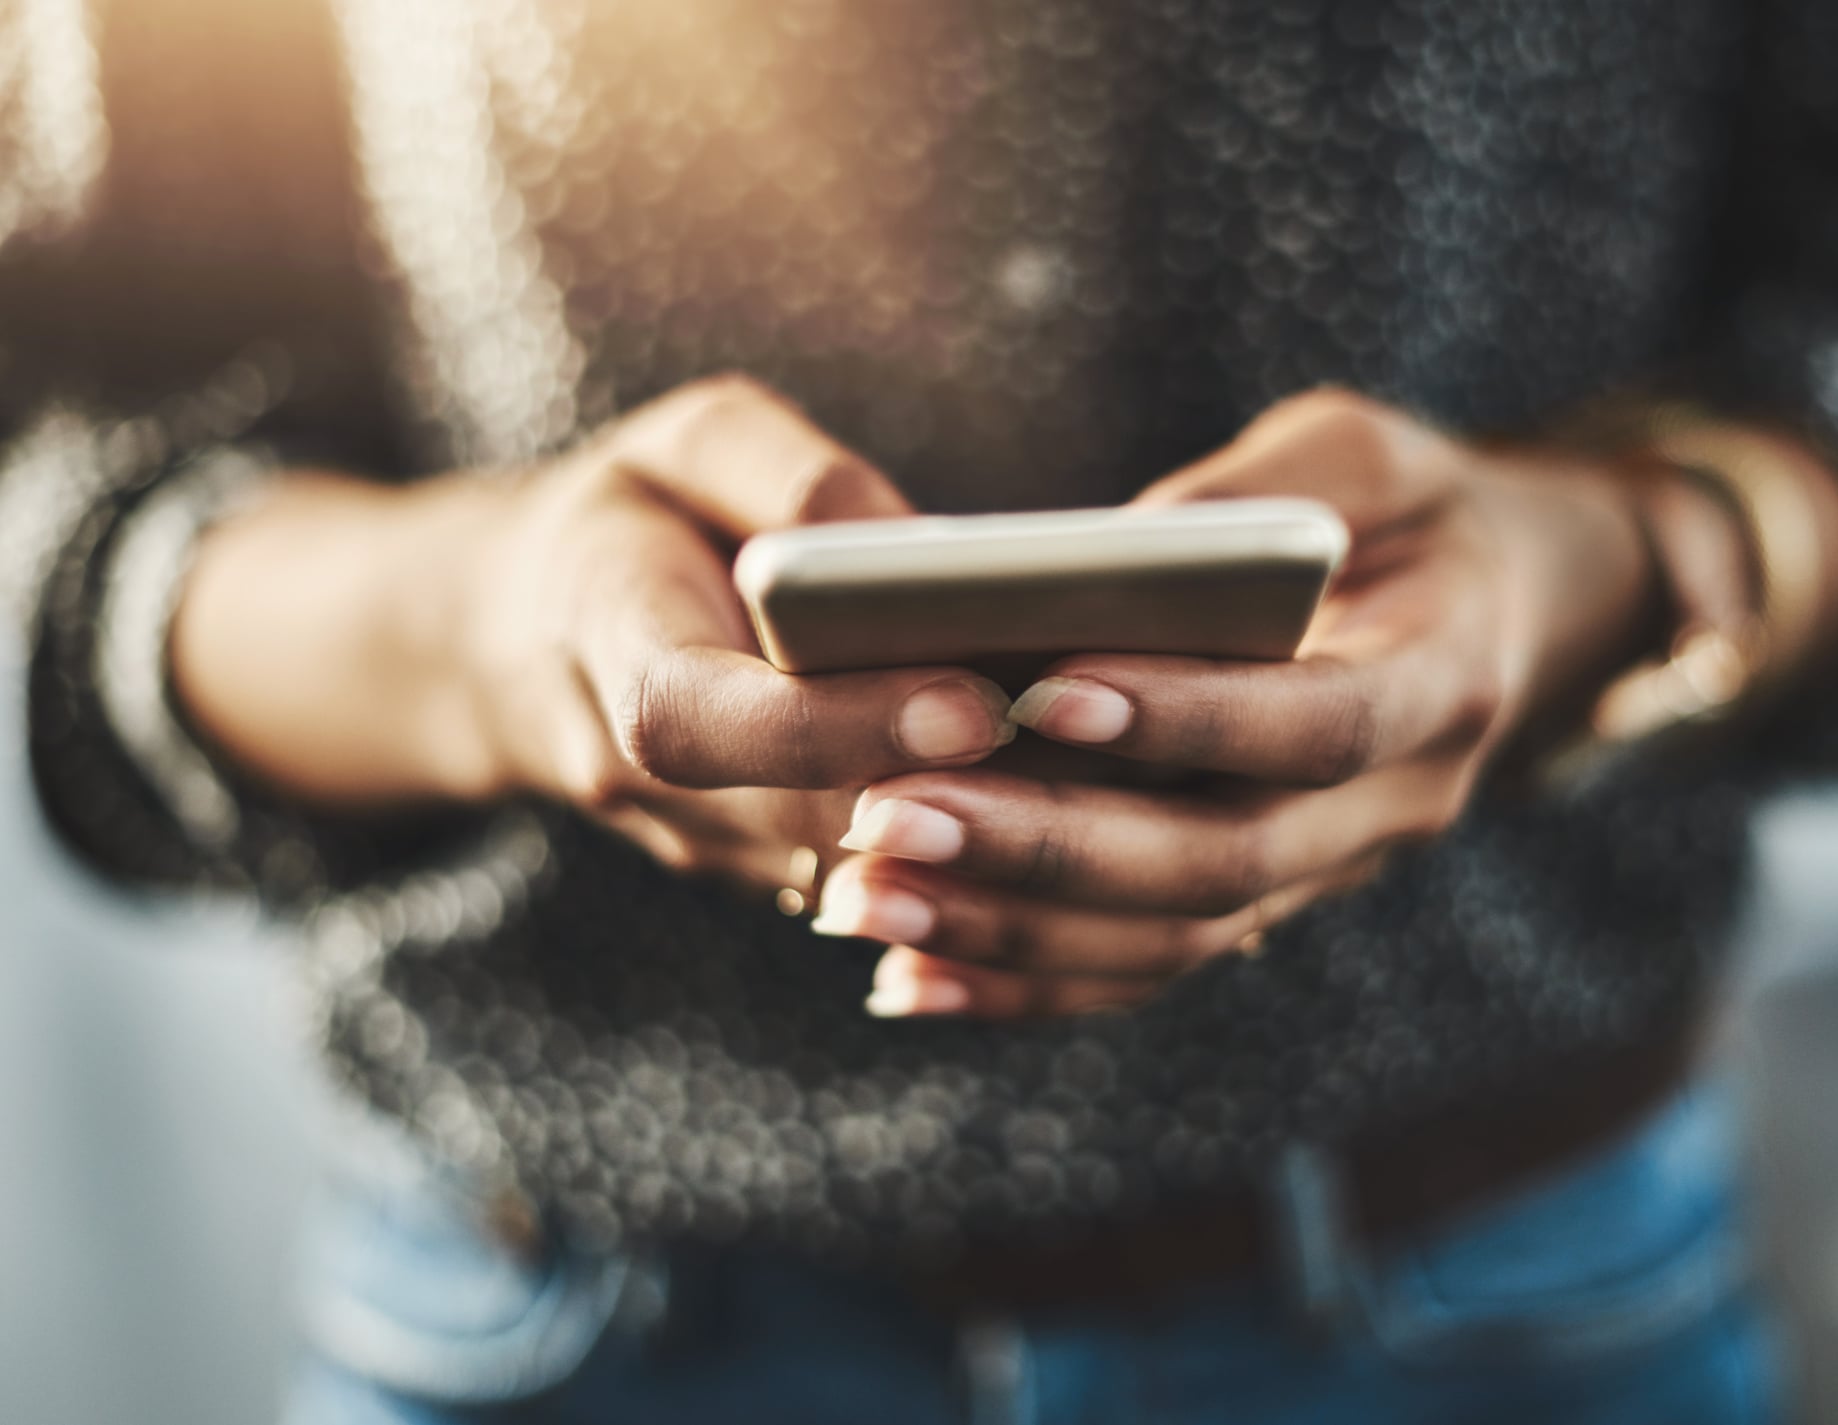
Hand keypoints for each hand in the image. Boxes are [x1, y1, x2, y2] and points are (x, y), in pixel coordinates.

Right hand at [174, 376, 1014, 900]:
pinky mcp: (769, 870)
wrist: (524, 640)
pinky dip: (966, 845)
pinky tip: (1063, 792)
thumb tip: (907, 549)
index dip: (839, 725)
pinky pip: (875, 876)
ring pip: (854, 870)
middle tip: (1092, 749)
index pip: (708, 722)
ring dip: (976, 836)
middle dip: (949, 795)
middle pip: (805, 819)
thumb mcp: (686, 441)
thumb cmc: (629, 516)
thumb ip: (786, 474)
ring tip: (1103, 774)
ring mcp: (708, 845)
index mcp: (609, 650)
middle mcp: (645, 781)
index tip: (974, 702)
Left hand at [810, 389, 1664, 1014]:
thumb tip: (1119, 553)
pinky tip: (907, 978)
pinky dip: (1026, 984)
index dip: (1189, 718)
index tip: (1038, 689)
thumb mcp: (1372, 454)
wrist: (1499, 617)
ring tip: (869, 896)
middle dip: (1051, 848)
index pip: (1318, 725)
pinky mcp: (1262, 906)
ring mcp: (1326, 874)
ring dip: (1013, 929)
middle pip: (1226, 863)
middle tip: (892, 816)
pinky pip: (1145, 970)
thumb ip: (1266, 492)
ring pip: (1174, 939)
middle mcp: (1395, 807)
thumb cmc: (1415, 512)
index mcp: (1442, 682)